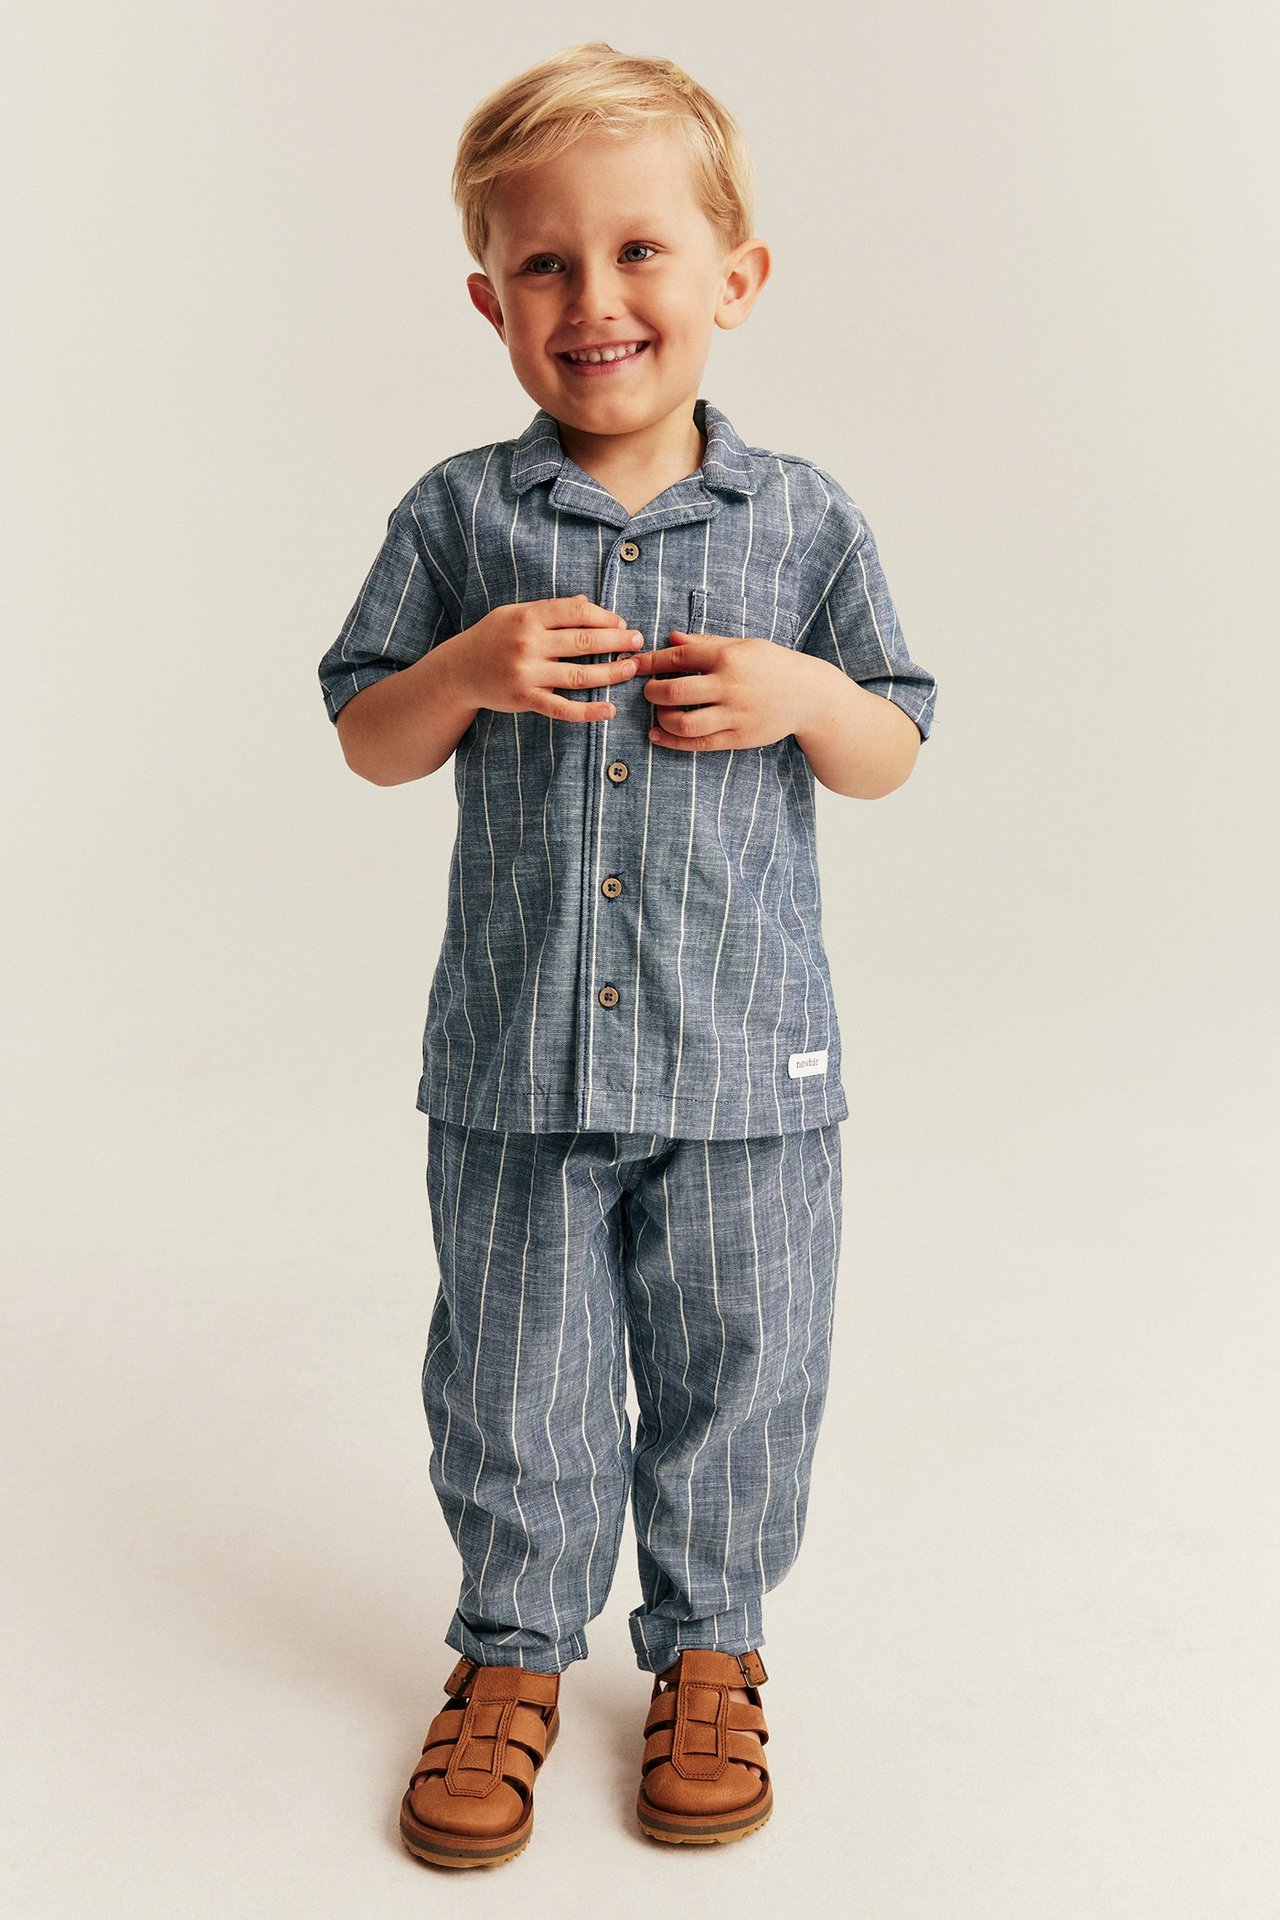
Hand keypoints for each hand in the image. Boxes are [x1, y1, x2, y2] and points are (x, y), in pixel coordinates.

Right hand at [445, 594, 645, 720]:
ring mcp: (527, 674)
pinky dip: (588, 712)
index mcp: (528, 617)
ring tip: (632, 669)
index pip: (577, 612)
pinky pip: (563, 709)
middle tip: (638, 642)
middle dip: (617, 641)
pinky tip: (610, 711)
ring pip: (579, 675)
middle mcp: (528, 644)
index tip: (621, 622)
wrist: (458, 672)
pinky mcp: (526, 700)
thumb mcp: (514, 613)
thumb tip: (587, 603)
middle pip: (583, 641)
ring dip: (611, 673)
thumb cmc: (491, 638)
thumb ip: (550, 609)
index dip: (605, 616)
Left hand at [632, 630, 817, 750]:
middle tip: (648, 690)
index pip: (679, 657)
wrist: (809, 696)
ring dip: (662, 718)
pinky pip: (697, 743)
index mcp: (729, 657)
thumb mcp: (743, 645)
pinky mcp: (738, 737)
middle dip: (652, 691)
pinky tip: (658, 735)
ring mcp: (735, 715)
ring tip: (659, 712)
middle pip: (675, 692)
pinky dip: (672, 741)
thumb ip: (706, 643)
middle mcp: (730, 686)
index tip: (636, 663)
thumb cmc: (772, 665)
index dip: (651, 661)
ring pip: (683, 723)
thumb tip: (671, 638)